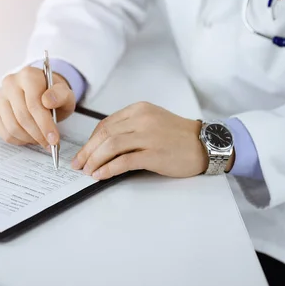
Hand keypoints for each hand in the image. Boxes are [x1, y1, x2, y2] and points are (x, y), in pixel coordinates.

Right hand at [0, 66, 75, 147]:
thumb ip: (61, 95)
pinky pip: (4, 133)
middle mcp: (10, 83)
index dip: (45, 124)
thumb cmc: (53, 95)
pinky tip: (30, 138)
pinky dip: (19, 140)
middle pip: (23, 117)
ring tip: (41, 140)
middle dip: (38, 134)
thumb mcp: (65, 94)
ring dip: (29, 138)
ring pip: (12, 127)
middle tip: (50, 143)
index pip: (34, 104)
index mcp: (28, 75)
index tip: (54, 139)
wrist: (41, 93)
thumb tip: (48, 101)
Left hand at [72, 102, 207, 179]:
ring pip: (111, 146)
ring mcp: (149, 136)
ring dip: (95, 160)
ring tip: (88, 172)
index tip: (84, 153)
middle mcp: (142, 119)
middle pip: (105, 134)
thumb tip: (103, 146)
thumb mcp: (152, 121)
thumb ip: (130, 128)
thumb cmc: (178, 136)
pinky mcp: (154, 154)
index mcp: (139, 109)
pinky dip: (109, 168)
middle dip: (87, 151)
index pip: (105, 124)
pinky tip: (101, 175)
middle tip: (78, 164)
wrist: (205, 144)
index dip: (90, 140)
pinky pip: (124, 161)